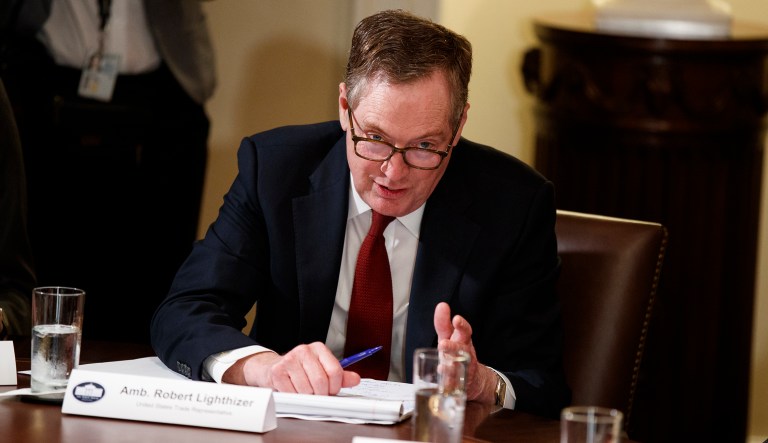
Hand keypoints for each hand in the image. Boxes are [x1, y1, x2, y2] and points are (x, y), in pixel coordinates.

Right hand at [223, 342, 360, 394]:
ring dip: (306, 396)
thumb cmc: (301, 370)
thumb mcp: (322, 369)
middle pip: (321, 382)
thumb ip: (340, 375)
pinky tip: (292, 389)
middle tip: (317, 393)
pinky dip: (294, 396)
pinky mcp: (277, 371)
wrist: (273, 368)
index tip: (331, 390)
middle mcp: (304, 350)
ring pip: (306, 389)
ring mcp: (289, 359)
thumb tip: (355, 379)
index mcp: (318, 348)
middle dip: (321, 393)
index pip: (335, 371)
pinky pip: (292, 393)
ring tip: (303, 390)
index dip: (335, 387)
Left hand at [433, 302, 496, 403]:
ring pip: (458, 367)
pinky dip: (449, 384)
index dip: (461, 325)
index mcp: (463, 341)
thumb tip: (441, 306)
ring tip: (441, 367)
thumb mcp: (450, 337)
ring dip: (449, 367)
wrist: (475, 380)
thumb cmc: (459, 353)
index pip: (464, 331)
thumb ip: (443, 323)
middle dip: (452, 347)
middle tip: (443, 344)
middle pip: (461, 350)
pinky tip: (443, 384)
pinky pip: (454, 384)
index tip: (456, 319)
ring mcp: (464, 369)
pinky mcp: (460, 384)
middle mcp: (465, 354)